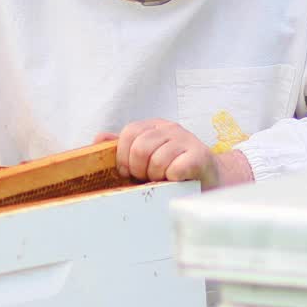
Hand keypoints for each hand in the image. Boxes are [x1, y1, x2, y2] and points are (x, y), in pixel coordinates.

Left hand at [95, 119, 218, 189]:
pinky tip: (176, 180)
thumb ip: (123, 147)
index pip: (129, 133)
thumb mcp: (146, 156)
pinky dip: (171, 180)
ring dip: (156, 177)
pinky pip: (174, 169)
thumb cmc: (172, 170)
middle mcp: (171, 128)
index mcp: (154, 126)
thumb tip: (98, 139)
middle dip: (139, 169)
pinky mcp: (200, 156)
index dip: (123, 156)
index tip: (129, 172)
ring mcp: (186, 140)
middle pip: (140, 147)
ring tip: (164, 179)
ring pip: (156, 160)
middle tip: (147, 178)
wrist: (209, 180)